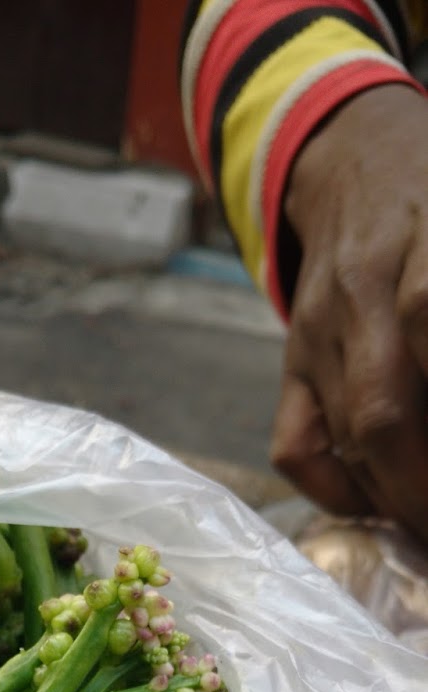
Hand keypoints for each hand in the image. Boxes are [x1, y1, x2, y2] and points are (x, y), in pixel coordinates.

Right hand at [271, 85, 427, 538]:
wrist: (355, 159)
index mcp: (422, 248)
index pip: (425, 316)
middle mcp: (363, 294)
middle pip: (383, 411)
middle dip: (421, 487)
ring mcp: (316, 333)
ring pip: (348, 439)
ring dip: (399, 496)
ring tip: (427, 519)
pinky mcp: (290, 361)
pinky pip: (295, 449)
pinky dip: (338, 492)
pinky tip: (381, 497)